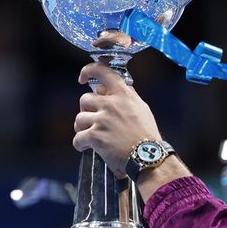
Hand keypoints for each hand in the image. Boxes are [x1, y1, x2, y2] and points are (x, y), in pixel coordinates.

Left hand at [74, 62, 161, 176]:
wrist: (148, 156)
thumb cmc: (147, 135)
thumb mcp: (142, 108)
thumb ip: (127, 97)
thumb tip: (113, 89)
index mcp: (123, 95)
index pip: (103, 72)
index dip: (89, 71)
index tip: (83, 78)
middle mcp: (111, 104)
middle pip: (84, 99)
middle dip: (86, 111)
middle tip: (93, 121)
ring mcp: (102, 120)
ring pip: (79, 119)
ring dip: (82, 128)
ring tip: (91, 137)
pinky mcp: (95, 136)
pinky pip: (78, 138)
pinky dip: (80, 144)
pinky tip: (87, 147)